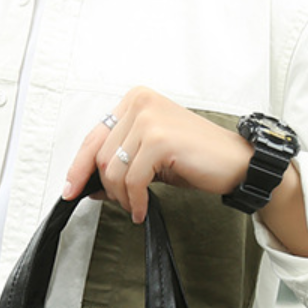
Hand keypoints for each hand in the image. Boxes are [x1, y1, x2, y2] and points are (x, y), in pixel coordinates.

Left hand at [63, 87, 251, 222]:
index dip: (78, 167)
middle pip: (100, 154)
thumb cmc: (195, 156)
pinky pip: (132, 180)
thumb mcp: (149, 153)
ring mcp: (149, 119)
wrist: (235, 162)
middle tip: (120, 203)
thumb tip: (86, 182)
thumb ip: (119, 159)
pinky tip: (142, 208)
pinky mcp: (159, 139)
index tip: (71, 188)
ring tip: (135, 205)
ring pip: (113, 169)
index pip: (93, 136)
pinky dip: (134, 200)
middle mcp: (139, 102)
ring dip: (121, 196)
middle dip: (106, 186)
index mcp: (135, 99)